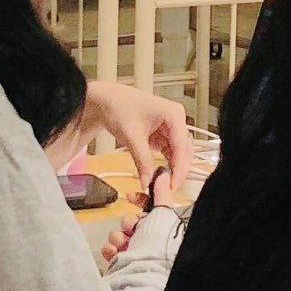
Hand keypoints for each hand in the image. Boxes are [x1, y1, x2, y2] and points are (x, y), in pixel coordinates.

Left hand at [81, 81, 192, 196]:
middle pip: (184, 152)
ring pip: (178, 155)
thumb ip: (142, 161)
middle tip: (167, 188)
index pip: (182, 146)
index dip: (180, 168)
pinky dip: (165, 166)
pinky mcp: (163, 137)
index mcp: (174, 114)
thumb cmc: (119, 106)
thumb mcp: (132, 136)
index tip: (173, 184)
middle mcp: (176, 121)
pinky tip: (159, 176)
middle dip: (177, 171)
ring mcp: (170, 129)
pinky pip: (169, 155)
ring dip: (172, 170)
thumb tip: (148, 181)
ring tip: (162, 185)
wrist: (106, 101)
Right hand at [100, 168, 178, 266]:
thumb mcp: (162, 213)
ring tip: (123, 243)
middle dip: (127, 222)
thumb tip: (163, 174)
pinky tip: (116, 252)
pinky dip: (111, 250)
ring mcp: (135, 253)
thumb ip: (162, 193)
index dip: (139, 201)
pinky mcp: (122, 264)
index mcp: (162, 229)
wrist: (141, 274)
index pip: (149, 209)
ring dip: (117, 237)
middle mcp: (150, 242)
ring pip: (118, 235)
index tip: (131, 196)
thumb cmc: (156, 249)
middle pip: (130, 221)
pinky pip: (110, 249)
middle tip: (131, 228)